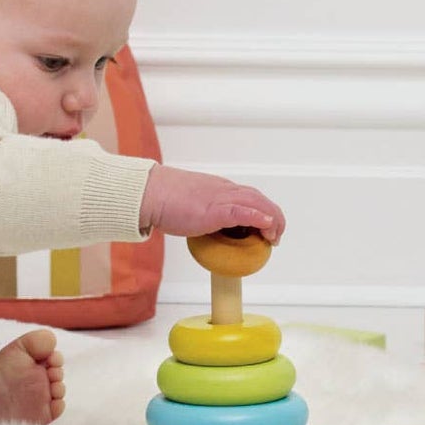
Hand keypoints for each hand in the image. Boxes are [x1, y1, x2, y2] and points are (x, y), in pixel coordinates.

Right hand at [138, 165, 285, 243]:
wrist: (149, 192)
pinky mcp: (214, 210)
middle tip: (274, 236)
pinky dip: (258, 217)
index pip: (250, 195)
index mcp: (219, 188)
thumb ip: (204, 211)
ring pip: (257, 203)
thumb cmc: (164, 198)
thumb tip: (207, 227)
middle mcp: (224, 190)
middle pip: (260, 198)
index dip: (264, 210)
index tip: (265, 227)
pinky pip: (242, 212)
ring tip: (274, 236)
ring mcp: (220, 198)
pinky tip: (267, 225)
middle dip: (275, 217)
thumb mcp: (192, 202)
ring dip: (272, 220)